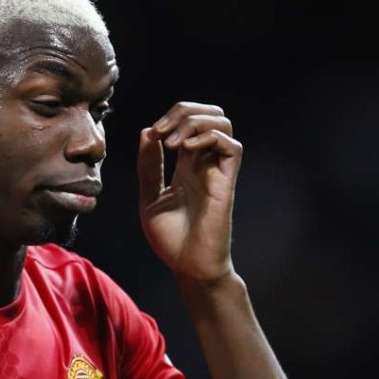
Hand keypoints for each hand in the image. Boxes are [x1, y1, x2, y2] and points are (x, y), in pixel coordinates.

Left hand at [137, 102, 242, 282]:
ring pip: (222, 123)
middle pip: (209, 115)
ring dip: (194, 122)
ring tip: (172, 142)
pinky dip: (209, 137)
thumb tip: (146, 132)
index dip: (169, 118)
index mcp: (186, 165)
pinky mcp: (226, 183)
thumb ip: (149, 167)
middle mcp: (204, 163)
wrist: (187, 267)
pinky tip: (187, 149)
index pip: (188, 123)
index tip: (150, 135)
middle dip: (184, 111)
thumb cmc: (170, 240)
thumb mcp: (149, 197)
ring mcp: (216, 171)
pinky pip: (232, 147)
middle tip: (162, 130)